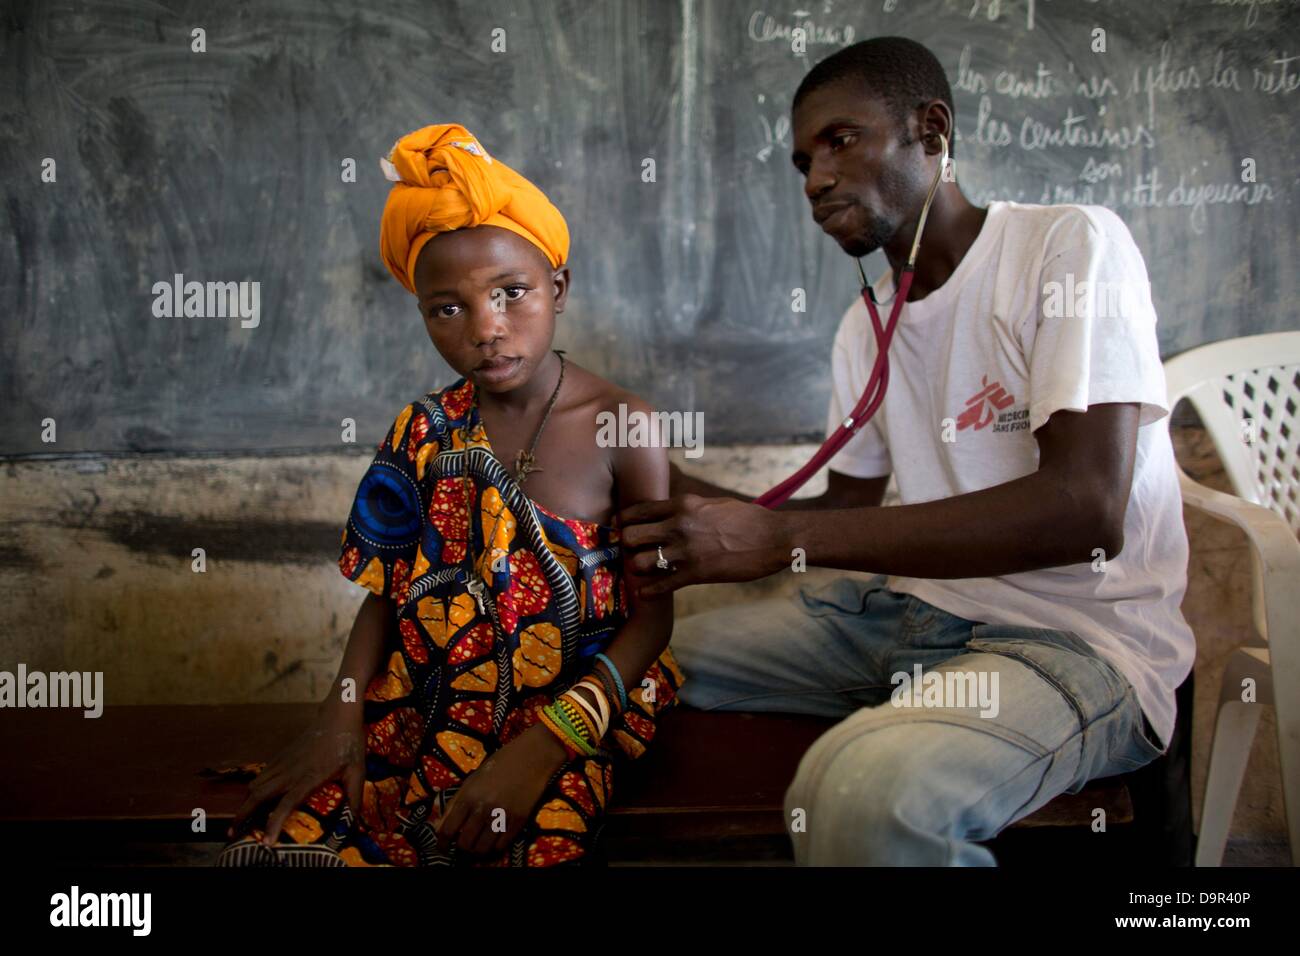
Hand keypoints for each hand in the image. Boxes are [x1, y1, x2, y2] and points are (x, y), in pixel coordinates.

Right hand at [229, 706, 364, 844]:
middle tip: (232, 834)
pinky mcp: (281, 756)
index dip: (274, 823)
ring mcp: (283, 762)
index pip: (286, 804)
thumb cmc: (349, 745)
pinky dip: (253, 789)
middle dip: (243, 815)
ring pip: (255, 785)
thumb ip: (354, 800)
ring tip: (242, 821)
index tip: (266, 842)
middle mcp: (291, 771)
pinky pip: (261, 775)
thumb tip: (352, 825)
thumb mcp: (358, 774)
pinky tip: (255, 800)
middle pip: (257, 795)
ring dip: (245, 802)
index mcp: (309, 777)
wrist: (338, 716)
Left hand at [435, 723, 568, 855]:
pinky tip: (494, 840)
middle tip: (463, 843)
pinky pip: (501, 845)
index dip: (441, 843)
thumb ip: (454, 802)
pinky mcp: (518, 822)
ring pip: (482, 849)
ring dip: (477, 850)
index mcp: (468, 796)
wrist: (532, 757)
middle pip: (465, 843)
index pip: (447, 830)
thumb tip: (437, 824)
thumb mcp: (472, 779)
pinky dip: (495, 847)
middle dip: (461, 847)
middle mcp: (482, 809)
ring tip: (478, 844)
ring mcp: (501, 817)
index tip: (441, 847)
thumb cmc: (499, 764)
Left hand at [617, 494, 788, 596]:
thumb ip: (689, 508)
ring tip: (642, 572)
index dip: (624, 522)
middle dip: (627, 546)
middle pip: (631, 536)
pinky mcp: (698, 573)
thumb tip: (673, 511)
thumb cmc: (748, 519)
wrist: (774, 537)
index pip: (638, 510)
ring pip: (640, 562)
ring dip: (638, 569)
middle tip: (630, 553)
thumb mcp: (713, 504)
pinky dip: (650, 592)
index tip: (622, 530)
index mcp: (682, 504)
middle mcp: (679, 524)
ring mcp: (687, 550)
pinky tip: (645, 594)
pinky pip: (662, 585)